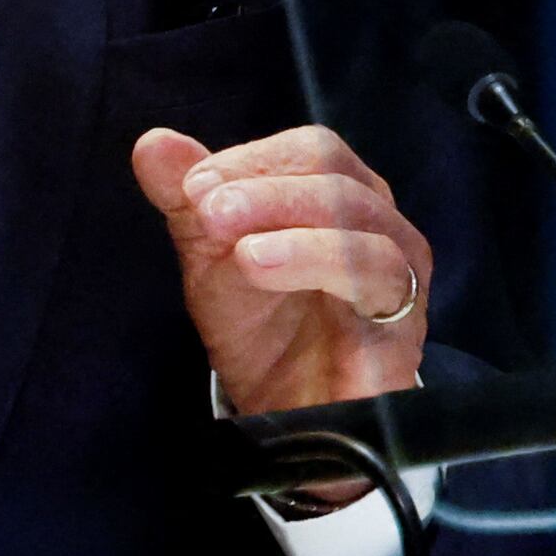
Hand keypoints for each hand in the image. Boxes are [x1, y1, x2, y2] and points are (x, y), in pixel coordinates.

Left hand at [132, 123, 433, 455]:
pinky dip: (314, 256)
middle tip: (205, 208)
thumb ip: (186, 200)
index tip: (191, 186)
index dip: (250, 159)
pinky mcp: (403, 317)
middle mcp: (378, 220)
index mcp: (338, 193)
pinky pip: (376, 271)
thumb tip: (152, 143)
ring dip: (287, 215)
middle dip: (263, 184)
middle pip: (332, 171)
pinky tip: (262, 264)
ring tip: (234, 244)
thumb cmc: (264, 327)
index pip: (309, 150)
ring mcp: (397, 266)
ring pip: (355, 214)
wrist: (290, 412)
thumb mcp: (212, 258)